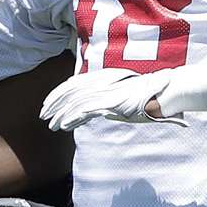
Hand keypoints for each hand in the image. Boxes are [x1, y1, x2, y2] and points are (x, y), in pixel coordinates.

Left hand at [38, 67, 180, 131]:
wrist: (164, 93)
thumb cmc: (148, 98)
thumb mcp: (125, 101)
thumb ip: (111, 106)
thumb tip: (102, 115)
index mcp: (104, 80)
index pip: (74, 84)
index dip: (59, 93)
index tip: (48, 104)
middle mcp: (103, 84)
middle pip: (71, 92)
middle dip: (54, 104)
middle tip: (42, 115)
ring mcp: (107, 93)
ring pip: (76, 102)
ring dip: (61, 115)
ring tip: (51, 125)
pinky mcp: (111, 103)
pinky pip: (87, 110)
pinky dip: (74, 118)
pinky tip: (64, 126)